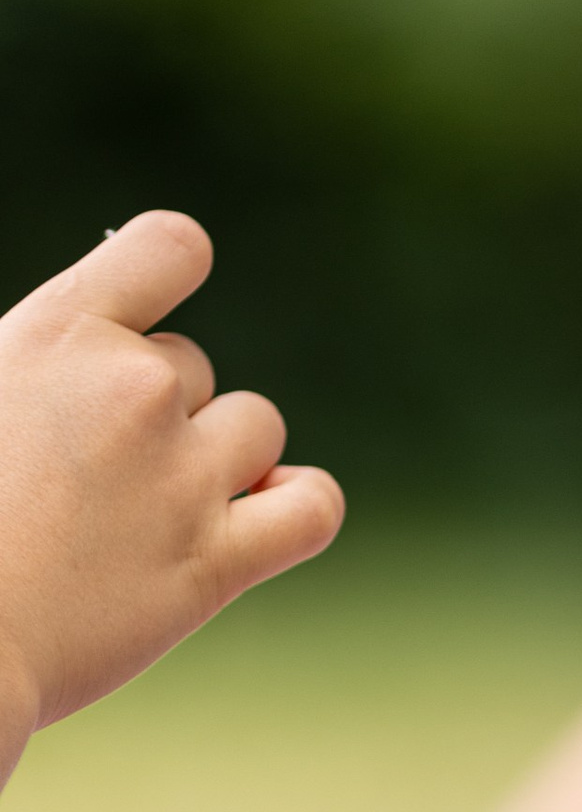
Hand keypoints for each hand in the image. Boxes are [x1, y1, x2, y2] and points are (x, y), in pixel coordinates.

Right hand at [0, 212, 339, 770]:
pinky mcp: (216, 564)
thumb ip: (38, 359)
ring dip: (218, 457)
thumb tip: (66, 364)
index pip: (169, 247)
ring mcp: (182, 478)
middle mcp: (134, 390)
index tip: (140, 323)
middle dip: (151, 410)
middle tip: (84, 475)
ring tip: (148, 507)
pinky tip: (262, 517)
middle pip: (191, 367)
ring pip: (254, 427)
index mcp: (59, 334)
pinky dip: (301, 505)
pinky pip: (313, 508)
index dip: (168, 270)